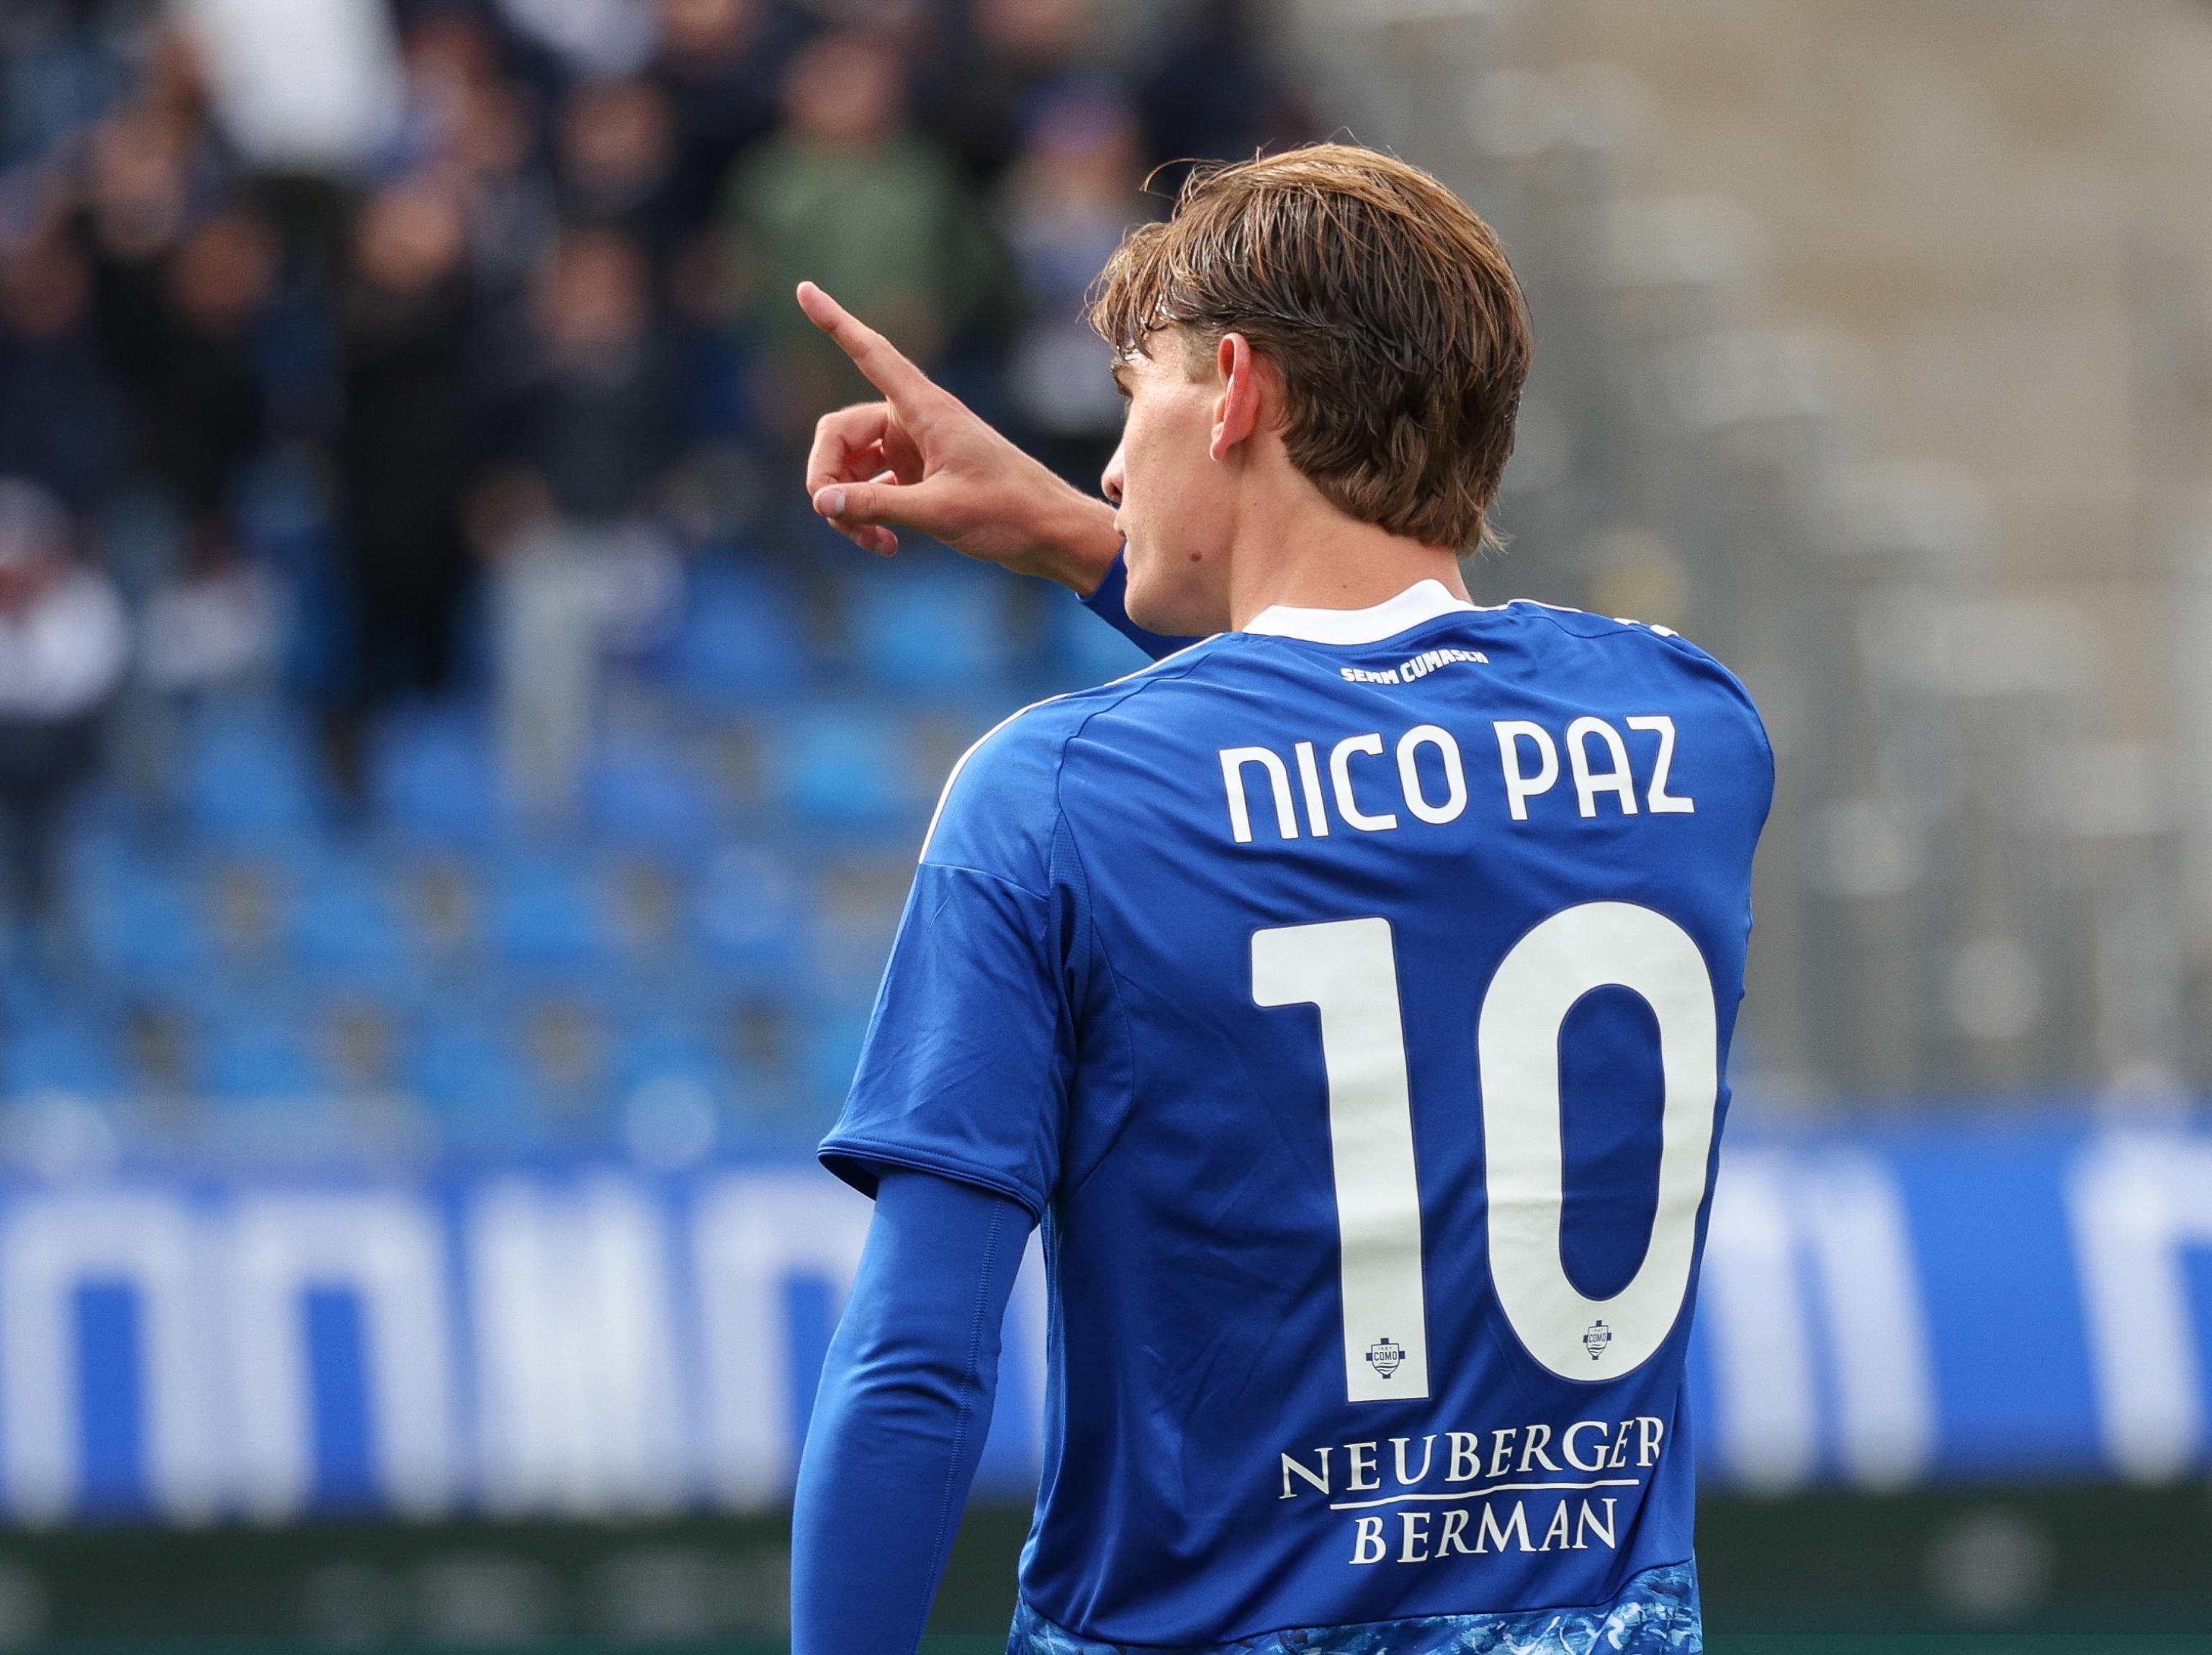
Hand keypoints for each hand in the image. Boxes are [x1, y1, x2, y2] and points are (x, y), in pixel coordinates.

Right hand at [797, 282, 1123, 593]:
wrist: (1050, 534)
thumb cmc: (1008, 513)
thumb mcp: (939, 511)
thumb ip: (876, 505)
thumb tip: (821, 503)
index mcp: (925, 409)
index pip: (869, 354)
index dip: (835, 323)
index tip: (803, 288)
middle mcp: (914, 420)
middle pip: (838, 434)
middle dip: (827, 476)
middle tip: (831, 516)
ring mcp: (913, 449)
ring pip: (851, 467)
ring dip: (849, 505)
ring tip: (871, 541)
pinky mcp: (917, 476)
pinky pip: (871, 488)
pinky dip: (868, 514)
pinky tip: (885, 544)